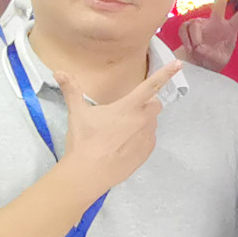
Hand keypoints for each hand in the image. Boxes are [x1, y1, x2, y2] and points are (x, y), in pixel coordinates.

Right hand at [63, 53, 187, 193]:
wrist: (89, 173)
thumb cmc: (85, 140)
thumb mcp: (77, 113)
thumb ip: (71, 90)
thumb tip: (58, 71)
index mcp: (129, 107)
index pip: (151, 85)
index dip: (166, 73)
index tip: (179, 63)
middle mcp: (143, 120)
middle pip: (155, 104)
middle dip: (146, 104)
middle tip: (126, 111)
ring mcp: (147, 138)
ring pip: (152, 123)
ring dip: (142, 122)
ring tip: (120, 131)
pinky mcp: (146, 153)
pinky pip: (149, 140)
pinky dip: (140, 138)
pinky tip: (123, 145)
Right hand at [177, 0, 237, 74]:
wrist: (197, 65)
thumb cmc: (212, 62)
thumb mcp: (218, 62)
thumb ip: (212, 56)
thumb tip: (200, 47)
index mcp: (229, 30)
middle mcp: (216, 22)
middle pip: (218, 4)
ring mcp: (201, 23)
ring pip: (195, 25)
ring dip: (194, 40)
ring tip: (197, 51)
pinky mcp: (188, 26)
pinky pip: (184, 29)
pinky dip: (186, 41)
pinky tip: (190, 48)